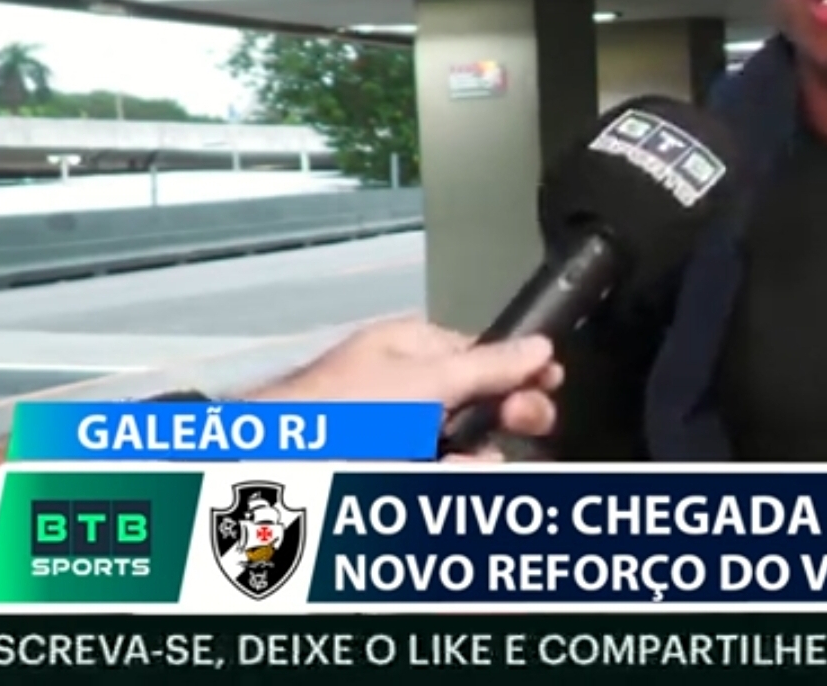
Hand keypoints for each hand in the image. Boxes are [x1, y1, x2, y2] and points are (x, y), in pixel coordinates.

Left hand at [248, 315, 560, 460]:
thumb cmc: (348, 407)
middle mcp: (409, 388)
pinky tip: (447, 480)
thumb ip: (489, 367)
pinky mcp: (389, 472)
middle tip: (525, 425)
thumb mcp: (426, 380)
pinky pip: (438, 475)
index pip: (483, 356)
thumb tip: (542, 346)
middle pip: (480, 403)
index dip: (519, 371)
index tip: (551, 386)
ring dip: (476, 458)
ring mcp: (398, 433)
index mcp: (413, 351)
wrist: (275, 464)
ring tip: (466, 466)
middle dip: (506, 416)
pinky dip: (449, 478)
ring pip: (464, 446)